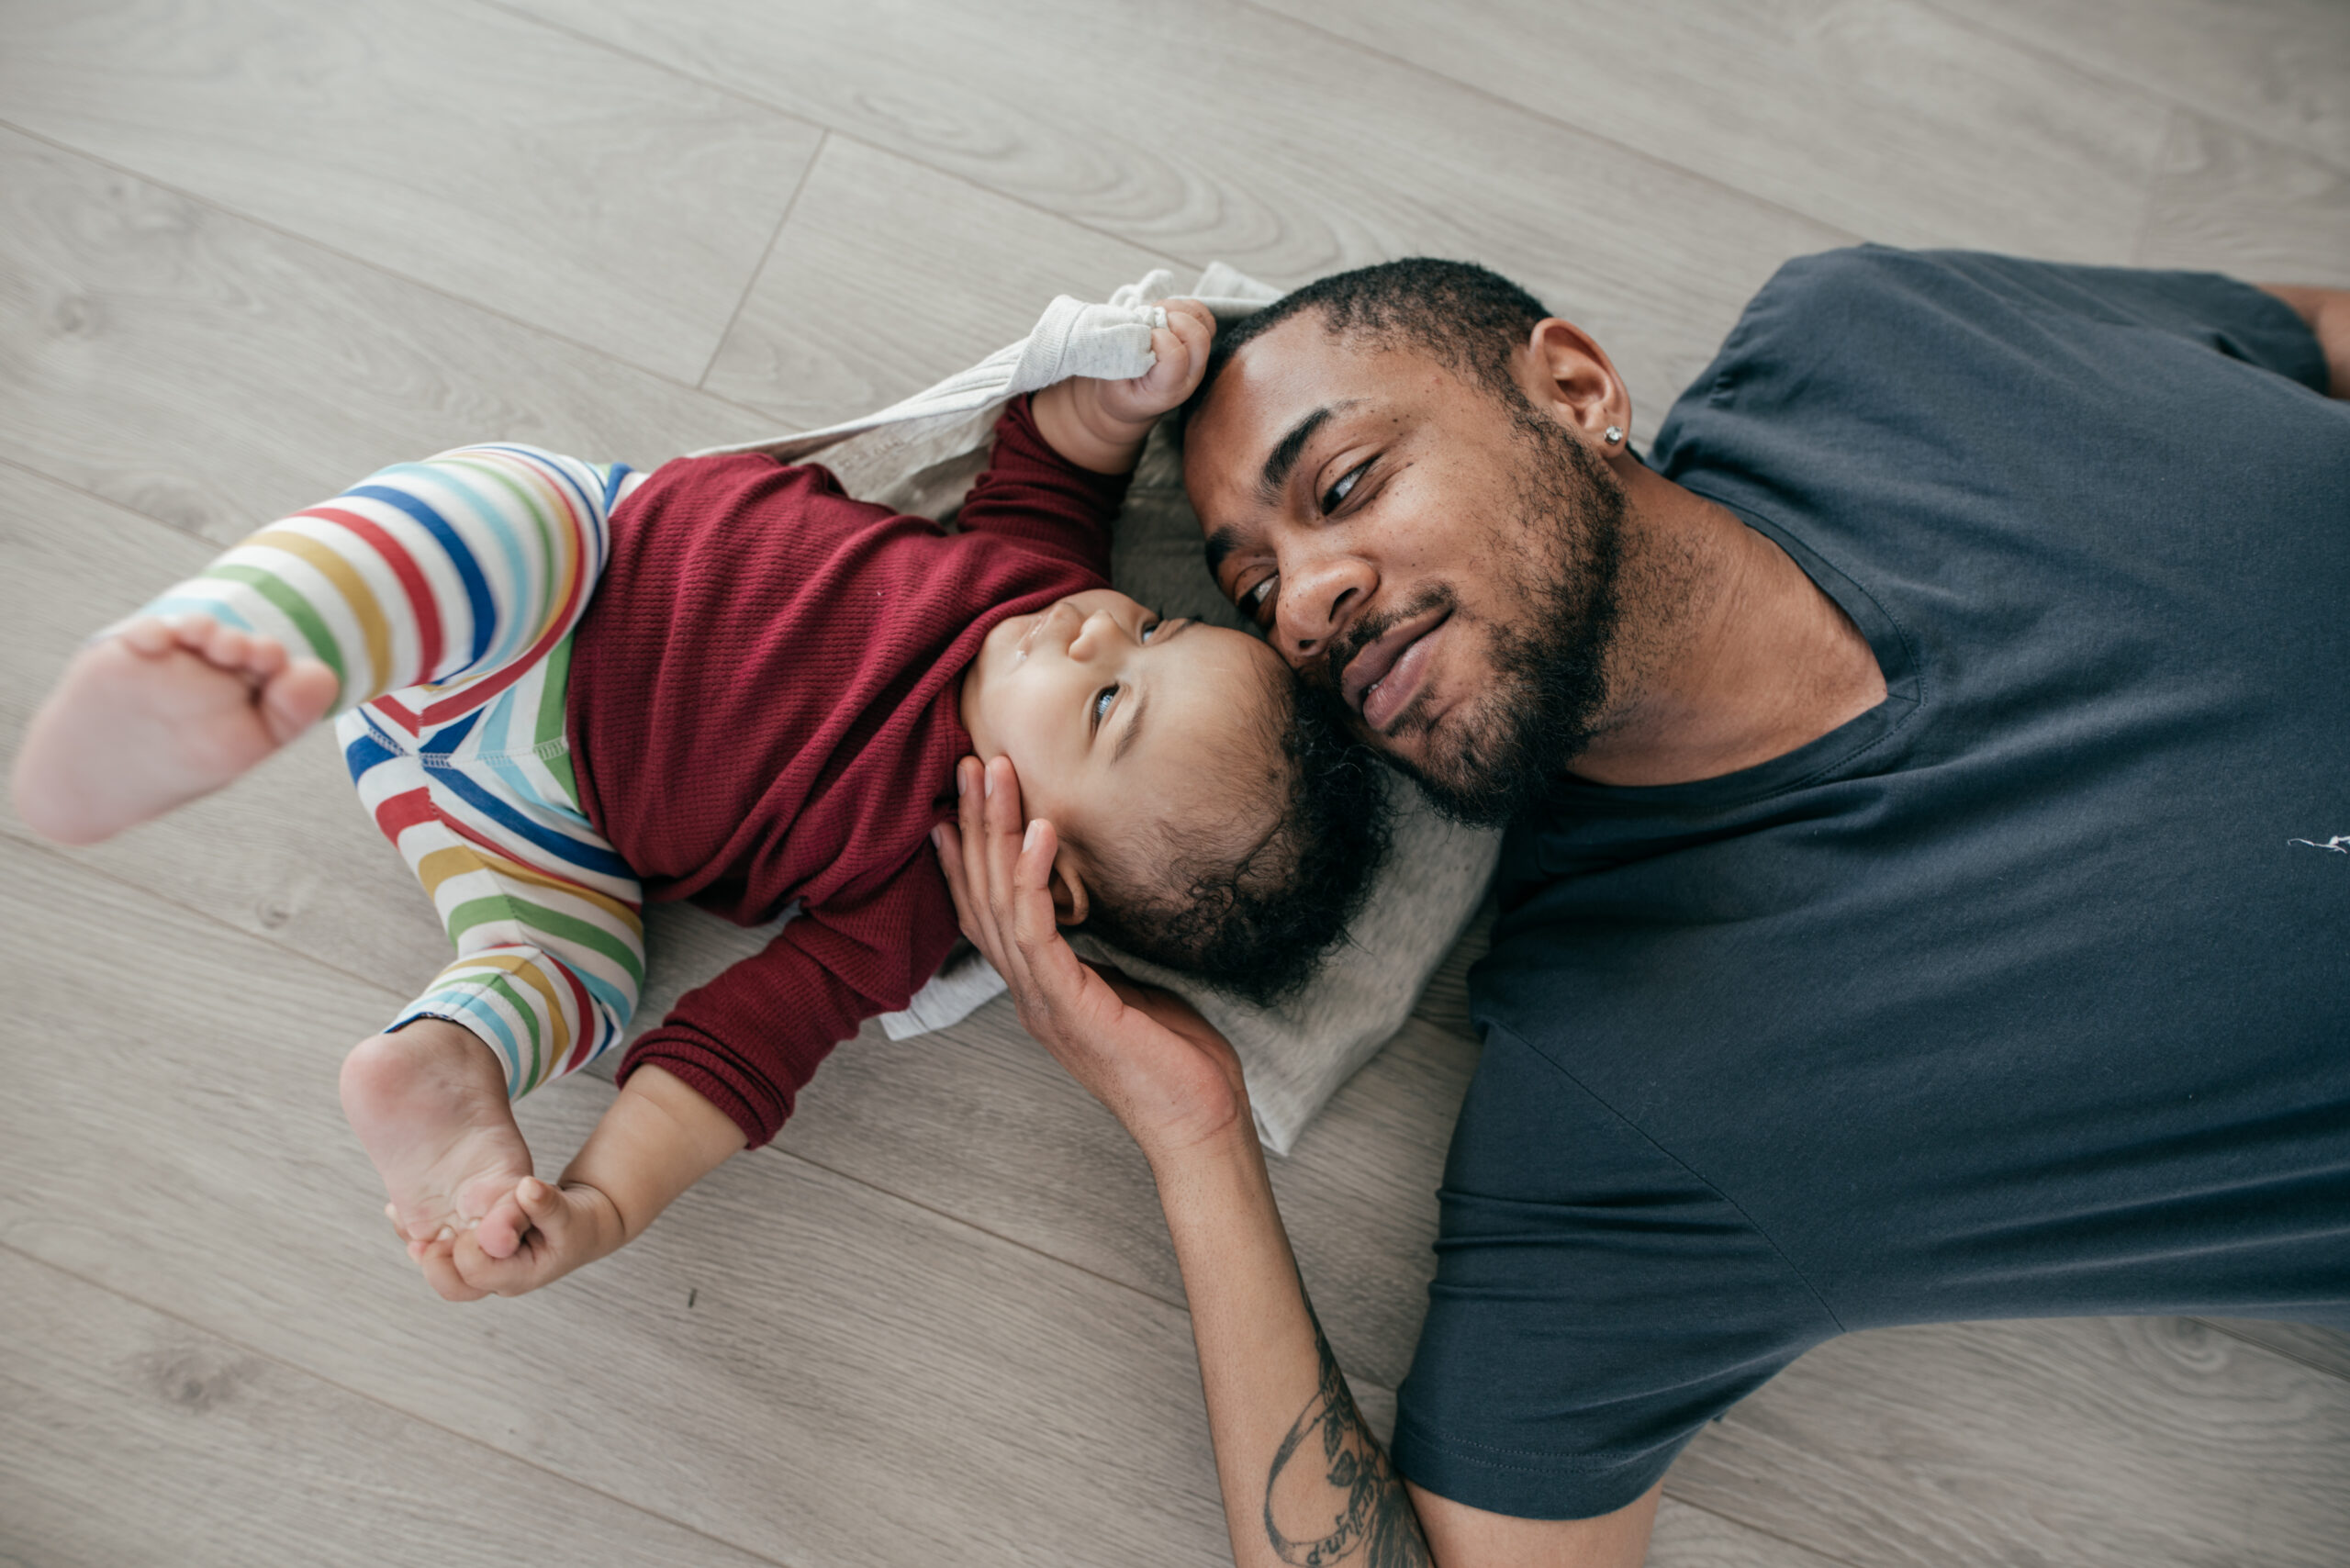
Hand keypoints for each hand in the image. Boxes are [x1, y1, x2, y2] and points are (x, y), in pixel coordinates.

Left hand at [409, 1177, 625, 1299]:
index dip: (469, 1249)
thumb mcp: (567, 1213)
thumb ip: (545, 1203)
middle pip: (452, 1286)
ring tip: (401, 1219)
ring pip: (439, 1271)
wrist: (578, 1227)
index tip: (473, 1222)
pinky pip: (439, 1252)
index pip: (479, 1272)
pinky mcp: (471, 1252)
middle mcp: (494, 1278)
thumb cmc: (574, 1223)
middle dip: (434, 1262)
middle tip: (423, 1239)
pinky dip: (419, 1234)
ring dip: (421, 1248)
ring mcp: (480, 1267)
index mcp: (517, 1276)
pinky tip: (398, 1212)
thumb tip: (525, 1188)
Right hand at [935, 753, 1249, 1163]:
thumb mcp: (1130, 993)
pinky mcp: (1068, 1004)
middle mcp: (1029, 991)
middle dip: (974, 823)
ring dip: (995, 830)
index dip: (967, 858)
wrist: (1196, 1122)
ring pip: (1000, 901)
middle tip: (969, 762)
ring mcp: (1042, 999)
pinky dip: (1033, 876)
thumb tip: (1099, 925)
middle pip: (983, 894)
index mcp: (1040, 989)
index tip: (954, 805)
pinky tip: (1037, 832)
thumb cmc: (1175, 1063)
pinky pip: (1036, 931)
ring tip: (995, 772)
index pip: (987, 913)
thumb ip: (1100, 959)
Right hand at [1033, 298, 1217, 472]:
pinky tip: (1163, 315)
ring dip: (1176, 309)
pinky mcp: (1197, 342)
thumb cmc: (1118, 392)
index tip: (1139, 338)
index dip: (1158, 338)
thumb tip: (1132, 326)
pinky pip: (1202, 314)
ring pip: (1202, 320)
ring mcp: (1198, 357)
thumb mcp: (1110, 381)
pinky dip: (1182, 306)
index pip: (1176, 356)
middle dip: (1172, 319)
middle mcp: (1190, 373)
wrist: (1131, 401)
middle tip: (1149, 323)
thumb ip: (1120, 357)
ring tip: (1153, 316)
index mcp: (1168, 388)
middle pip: (1198, 336)